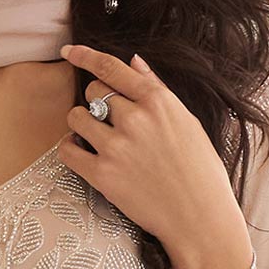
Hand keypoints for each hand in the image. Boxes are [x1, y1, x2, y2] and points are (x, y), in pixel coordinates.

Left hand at [58, 43, 255, 268]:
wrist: (200, 217)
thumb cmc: (200, 170)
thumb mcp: (187, 121)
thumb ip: (157, 90)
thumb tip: (134, 62)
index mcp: (157, 101)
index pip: (112, 68)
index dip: (85, 55)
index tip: (69, 50)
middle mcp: (135, 119)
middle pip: (93, 92)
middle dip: (96, 101)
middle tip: (109, 120)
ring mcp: (116, 147)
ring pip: (76, 117)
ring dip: (81, 124)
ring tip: (95, 138)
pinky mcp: (103, 175)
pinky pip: (68, 150)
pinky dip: (69, 148)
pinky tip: (80, 152)